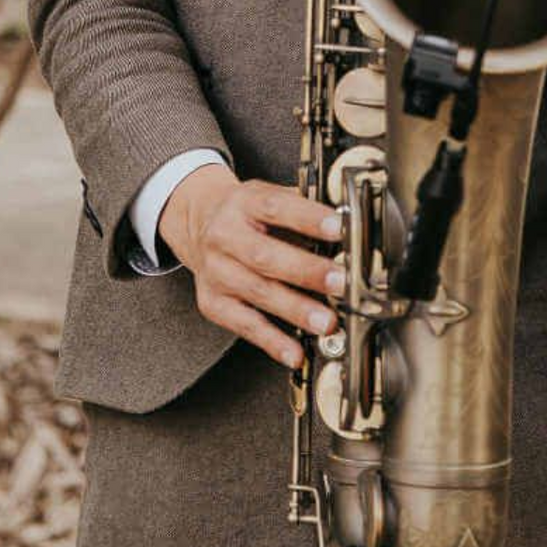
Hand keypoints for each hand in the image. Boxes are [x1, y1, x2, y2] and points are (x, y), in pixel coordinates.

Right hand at [163, 169, 345, 371]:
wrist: (197, 222)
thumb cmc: (245, 212)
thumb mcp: (268, 194)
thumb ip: (303, 205)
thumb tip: (348, 220)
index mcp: (244, 203)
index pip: (276, 207)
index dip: (308, 218)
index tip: (338, 228)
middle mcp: (225, 236)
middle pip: (265, 256)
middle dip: (307, 272)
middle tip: (339, 282)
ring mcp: (216, 271)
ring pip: (257, 293)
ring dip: (296, 310)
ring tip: (326, 322)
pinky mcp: (213, 302)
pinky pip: (245, 325)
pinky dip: (272, 341)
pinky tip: (295, 351)